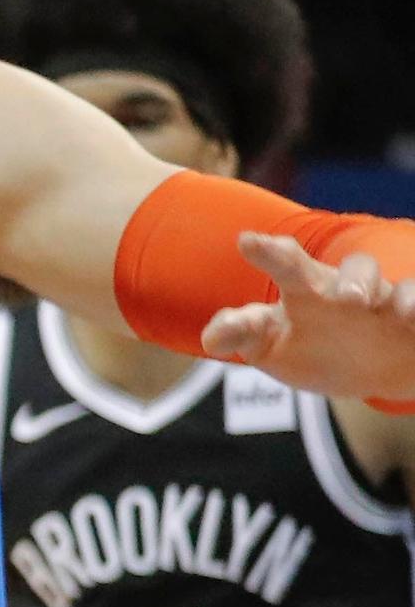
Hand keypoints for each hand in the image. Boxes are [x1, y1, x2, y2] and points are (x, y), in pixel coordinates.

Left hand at [202, 235, 414, 406]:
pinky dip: (411, 303)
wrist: (375, 366)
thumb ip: (241, 334)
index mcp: (302, 292)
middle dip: (302, 260)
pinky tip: (407, 315)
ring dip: (362, 282)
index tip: (245, 240)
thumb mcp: (271, 345)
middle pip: (321, 266)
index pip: (283, 267)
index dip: (265, 254)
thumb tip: (211, 337)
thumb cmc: (315, 348)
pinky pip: (412, 299)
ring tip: (358, 300)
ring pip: (368, 274)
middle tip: (291, 260)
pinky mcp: (407, 313)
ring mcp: (376, 297)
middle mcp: (337, 287)